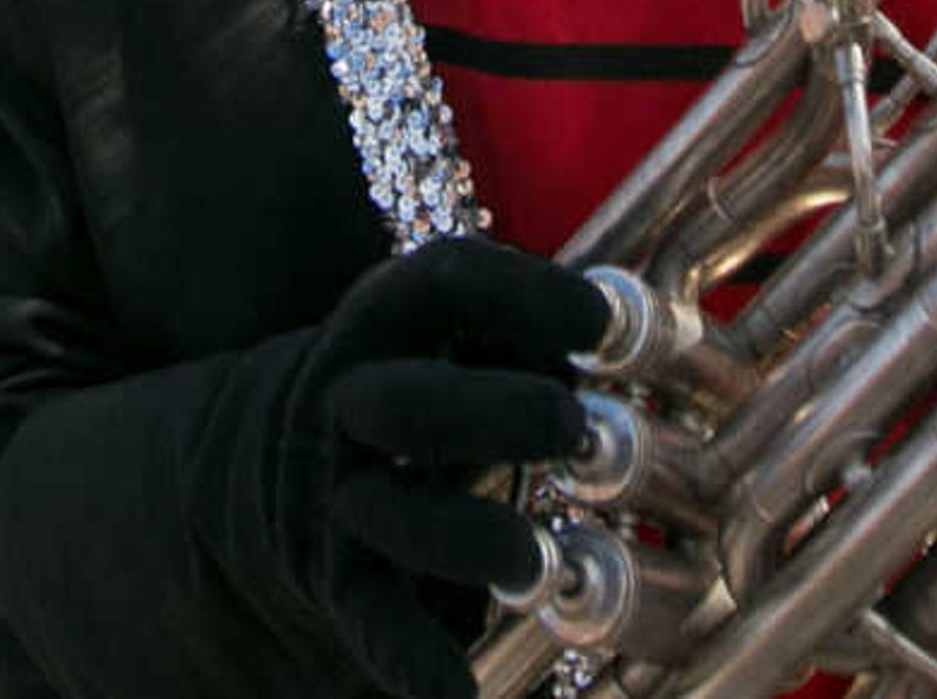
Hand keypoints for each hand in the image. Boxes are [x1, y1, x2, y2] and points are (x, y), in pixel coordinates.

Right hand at [250, 239, 601, 698]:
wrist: (271, 460)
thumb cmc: (429, 386)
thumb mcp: (464, 336)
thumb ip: (540, 335)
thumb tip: (665, 336)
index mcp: (394, 319)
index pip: (447, 280)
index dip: (526, 294)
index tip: (604, 321)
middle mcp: (353, 398)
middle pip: (402, 402)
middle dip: (490, 413)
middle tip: (570, 426)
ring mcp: (341, 492)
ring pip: (389, 516)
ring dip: (467, 539)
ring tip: (534, 561)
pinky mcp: (339, 579)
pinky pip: (374, 623)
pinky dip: (416, 663)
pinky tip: (457, 698)